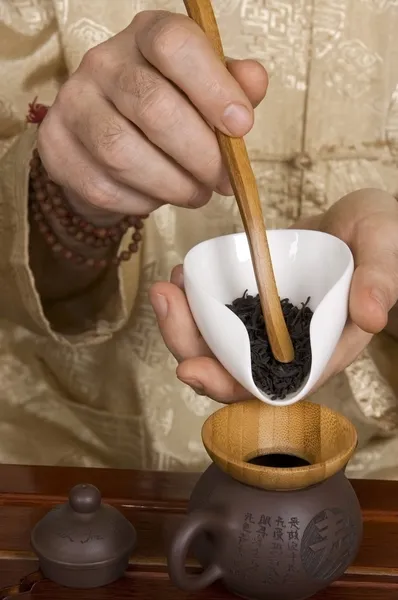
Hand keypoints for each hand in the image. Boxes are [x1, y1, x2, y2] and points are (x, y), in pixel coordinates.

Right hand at [37, 10, 267, 221]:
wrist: (108, 139)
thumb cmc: (168, 109)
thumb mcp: (206, 91)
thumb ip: (233, 86)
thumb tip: (254, 82)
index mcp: (146, 35)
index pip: (174, 44)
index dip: (213, 88)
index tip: (241, 127)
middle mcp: (102, 62)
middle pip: (151, 107)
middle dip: (200, 154)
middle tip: (223, 180)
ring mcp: (73, 104)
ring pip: (122, 152)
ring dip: (171, 184)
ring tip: (197, 193)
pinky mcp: (55, 147)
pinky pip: (102, 186)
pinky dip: (140, 201)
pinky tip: (157, 198)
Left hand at [150, 188, 397, 401]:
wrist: (361, 222)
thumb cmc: (384, 236)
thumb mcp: (386, 250)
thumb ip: (380, 280)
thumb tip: (371, 316)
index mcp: (322, 350)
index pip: (272, 385)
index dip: (229, 386)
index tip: (189, 369)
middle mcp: (289, 346)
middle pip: (232, 367)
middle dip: (190, 346)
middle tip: (163, 302)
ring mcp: (268, 324)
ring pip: (218, 342)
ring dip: (184, 323)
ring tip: (165, 288)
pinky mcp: (254, 301)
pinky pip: (219, 312)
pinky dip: (194, 301)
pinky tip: (181, 276)